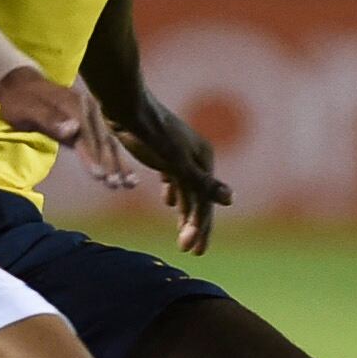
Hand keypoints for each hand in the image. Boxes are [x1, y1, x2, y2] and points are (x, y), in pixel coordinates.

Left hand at [0, 68, 134, 192]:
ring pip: (110, 142)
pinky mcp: (93, 124)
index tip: (99, 175)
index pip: (86, 133)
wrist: (22, 84)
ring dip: (120, 163)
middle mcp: (89, 107)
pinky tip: (127, 175)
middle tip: (115, 184)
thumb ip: (49, 119)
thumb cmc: (20, 100)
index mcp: (74, 103)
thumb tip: (73, 128)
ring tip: (130, 183)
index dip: (92, 154)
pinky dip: (118, 159)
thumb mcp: (27, 109)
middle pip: (102, 138)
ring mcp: (93, 115)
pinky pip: (108, 143)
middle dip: (110, 163)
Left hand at [116, 95, 230, 253]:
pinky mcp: (163, 149)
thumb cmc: (151, 136)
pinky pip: (175, 176)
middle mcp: (196, 156)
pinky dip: (174, 190)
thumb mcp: (176, 163)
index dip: (200, 228)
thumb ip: (202, 184)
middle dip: (194, 225)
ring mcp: (180, 153)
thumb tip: (230, 200)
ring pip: (186, 188)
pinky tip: (170, 201)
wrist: (126, 105)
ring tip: (182, 233)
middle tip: (190, 251)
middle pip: (198, 198)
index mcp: (203, 160)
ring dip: (185, 212)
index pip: (204, 202)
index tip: (193, 251)